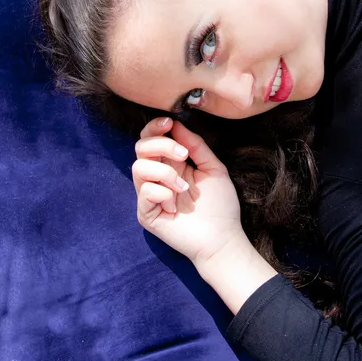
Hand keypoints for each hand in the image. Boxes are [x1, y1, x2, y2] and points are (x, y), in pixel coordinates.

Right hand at [133, 117, 243, 267]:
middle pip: (140, 147)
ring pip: (138, 167)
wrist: (222, 237)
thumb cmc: (220, 204)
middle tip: (183, 155)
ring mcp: (149, 195)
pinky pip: (145, 192)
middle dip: (161, 145)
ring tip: (183, 188)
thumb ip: (195, 145)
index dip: (154, 127)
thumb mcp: (213, 167)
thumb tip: (177, 124)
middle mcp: (157, 176)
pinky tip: (175, 207)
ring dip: (164, 172)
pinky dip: (162, 194)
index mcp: (171, 163)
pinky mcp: (146, 213)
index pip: (150, 138)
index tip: (169, 123)